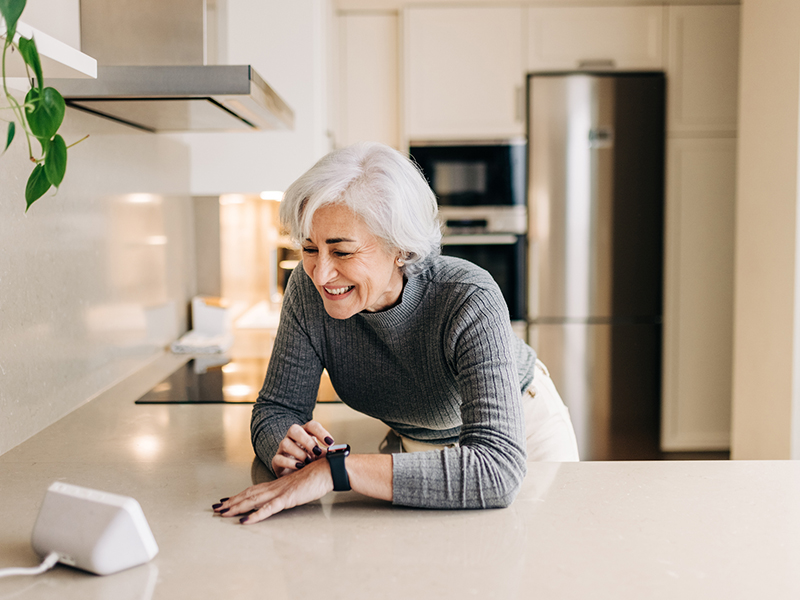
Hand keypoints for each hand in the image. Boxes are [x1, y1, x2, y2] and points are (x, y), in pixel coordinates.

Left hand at [213, 459, 333, 523]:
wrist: (327, 469)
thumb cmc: (317, 476)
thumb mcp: (299, 486)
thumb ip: (290, 492)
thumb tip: (286, 497)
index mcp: (277, 484)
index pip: (253, 490)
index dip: (238, 496)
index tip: (226, 501)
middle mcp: (275, 487)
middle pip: (248, 495)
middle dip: (231, 502)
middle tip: (216, 508)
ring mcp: (280, 492)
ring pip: (253, 500)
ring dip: (236, 507)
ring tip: (223, 513)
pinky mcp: (287, 498)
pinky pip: (268, 508)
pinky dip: (255, 515)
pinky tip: (245, 521)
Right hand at [272, 420, 334, 476]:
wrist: (295, 474)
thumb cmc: (310, 461)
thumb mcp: (320, 456)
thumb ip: (327, 454)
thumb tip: (339, 456)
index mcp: (305, 433)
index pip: (311, 425)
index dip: (321, 432)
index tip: (331, 443)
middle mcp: (292, 438)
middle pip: (294, 429)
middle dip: (306, 440)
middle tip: (317, 451)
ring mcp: (283, 448)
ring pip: (285, 443)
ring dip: (299, 453)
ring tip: (308, 461)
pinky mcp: (277, 461)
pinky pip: (278, 458)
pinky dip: (290, 463)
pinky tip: (299, 467)